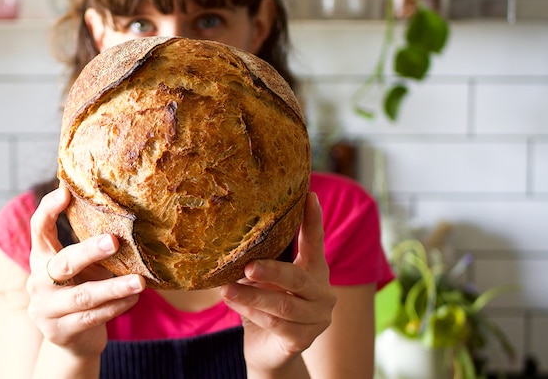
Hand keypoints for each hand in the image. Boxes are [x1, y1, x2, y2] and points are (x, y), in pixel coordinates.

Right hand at [26, 186, 145, 358]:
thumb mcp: (81, 269)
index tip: (65, 192)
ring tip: (139, 281)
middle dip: (89, 251)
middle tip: (114, 241)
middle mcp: (38, 282)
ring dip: (114, 288)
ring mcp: (46, 310)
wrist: (72, 342)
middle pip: (63, 263)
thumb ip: (91, 251)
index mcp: (41, 259)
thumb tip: (127, 221)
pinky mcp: (60, 332)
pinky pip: (93, 317)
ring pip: (83, 296)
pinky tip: (133, 299)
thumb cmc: (81, 292)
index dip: (48, 210)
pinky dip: (115, 307)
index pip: (38, 230)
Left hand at [220, 192, 335, 375]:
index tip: (309, 196)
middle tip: (247, 266)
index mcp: (314, 270)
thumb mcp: (265, 279)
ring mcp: (316, 318)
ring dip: (250, 296)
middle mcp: (322, 292)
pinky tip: (234, 303)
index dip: (313, 220)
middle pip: (296, 278)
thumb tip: (230, 234)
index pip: (315, 242)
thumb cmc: (266, 305)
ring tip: (225, 289)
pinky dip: (251, 312)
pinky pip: (274, 324)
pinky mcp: (302, 340)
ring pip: (281, 304)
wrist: (267, 351)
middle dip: (271, 271)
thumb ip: (260, 259)